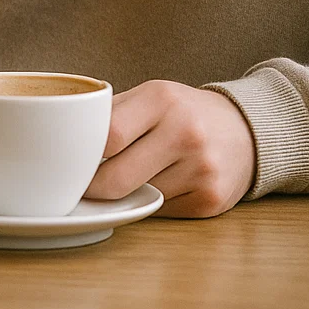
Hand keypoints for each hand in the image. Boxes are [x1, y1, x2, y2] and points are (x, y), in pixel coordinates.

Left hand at [84, 80, 255, 217]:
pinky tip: (165, 184)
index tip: (69, 164)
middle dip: (92, 188)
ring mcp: (202, 169)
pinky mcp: (211, 199)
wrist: (248, 129)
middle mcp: (186, 133)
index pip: (106, 137)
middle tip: (82, 186)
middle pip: (114, 179)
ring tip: (135, 175)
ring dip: (125, 195)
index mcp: (162, 100)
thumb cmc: (182, 113)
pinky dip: (152, 203)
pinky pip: (160, 211)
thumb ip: (108, 115)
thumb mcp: (149, 97)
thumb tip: (59, 144)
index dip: (82, 157)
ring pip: (135, 198)